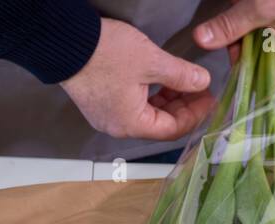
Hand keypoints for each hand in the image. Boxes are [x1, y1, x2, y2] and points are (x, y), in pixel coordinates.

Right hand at [61, 18, 214, 140]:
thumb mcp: (151, 61)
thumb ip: (180, 75)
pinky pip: (130, 107)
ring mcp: (106, 117)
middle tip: (198, 89)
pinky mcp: (99, 104)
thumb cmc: (106, 53)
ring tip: (180, 82)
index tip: (208, 98)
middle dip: (181, 107)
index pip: (172, 129)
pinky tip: (157, 82)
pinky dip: (148, 97)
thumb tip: (202, 82)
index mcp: (131, 124)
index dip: (194, 115)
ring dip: (165, 101)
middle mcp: (118, 127)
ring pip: (145, 116)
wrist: (66, 41)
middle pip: (159, 125)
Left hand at [195, 0, 274, 84]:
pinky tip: (254, 6)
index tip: (231, 53)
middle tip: (234, 27)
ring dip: (253, 28)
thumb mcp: (260, 8)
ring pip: (270, 41)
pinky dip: (264, 19)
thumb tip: (202, 39)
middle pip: (267, 60)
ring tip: (246, 8)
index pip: (269, 80)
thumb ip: (230, 26)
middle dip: (247, 43)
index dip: (247, 70)